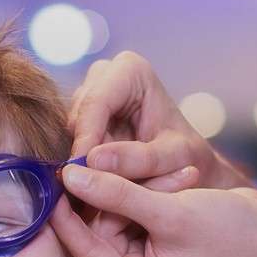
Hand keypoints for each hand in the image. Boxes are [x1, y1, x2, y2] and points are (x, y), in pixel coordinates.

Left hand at [51, 163, 256, 256]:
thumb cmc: (230, 230)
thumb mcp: (170, 211)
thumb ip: (117, 194)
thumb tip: (70, 174)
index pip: (85, 250)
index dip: (67, 214)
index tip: (52, 178)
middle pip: (98, 232)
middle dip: (123, 198)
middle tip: (159, 179)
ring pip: (114, 216)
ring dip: (142, 191)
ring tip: (183, 182)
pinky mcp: (148, 246)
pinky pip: (132, 212)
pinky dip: (151, 193)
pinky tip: (182, 183)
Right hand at [69, 52, 249, 193]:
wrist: (186, 165)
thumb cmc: (185, 158)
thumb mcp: (171, 159)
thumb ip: (138, 159)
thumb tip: (93, 160)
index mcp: (131, 69)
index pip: (97, 102)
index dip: (86, 139)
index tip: (81, 174)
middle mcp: (104, 74)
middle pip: (78, 115)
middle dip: (84, 152)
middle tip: (94, 186)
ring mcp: (89, 93)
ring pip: (70, 130)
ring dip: (82, 160)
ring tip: (103, 186)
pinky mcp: (81, 116)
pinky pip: (70, 141)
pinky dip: (81, 164)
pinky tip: (96, 183)